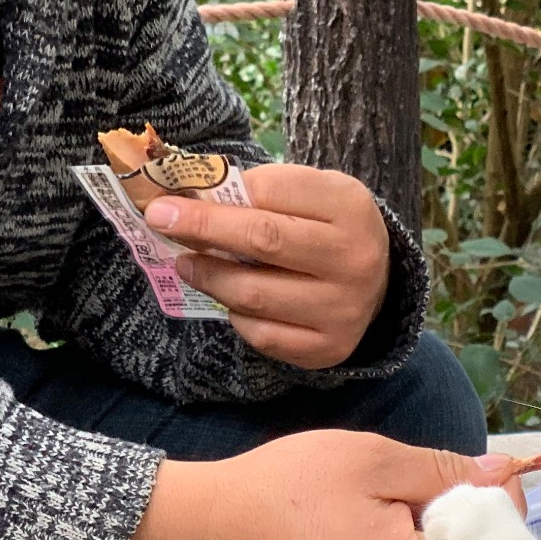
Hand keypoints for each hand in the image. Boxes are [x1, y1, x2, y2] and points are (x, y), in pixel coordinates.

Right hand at [113, 432, 525, 539]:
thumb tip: (504, 477)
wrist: (217, 525)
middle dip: (467, 530)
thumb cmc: (290, 484)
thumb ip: (445, 473)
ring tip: (401, 507)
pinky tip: (383, 531)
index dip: (496, 514)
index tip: (485, 477)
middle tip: (437, 485)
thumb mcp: (375, 460)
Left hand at [145, 165, 391, 370]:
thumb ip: (260, 191)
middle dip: (202, 229)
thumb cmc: (328, 228)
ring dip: (209, 277)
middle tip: (161, 223)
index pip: (270, 192)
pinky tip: (233, 301)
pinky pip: (262, 335)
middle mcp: (354, 260)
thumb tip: (191, 198)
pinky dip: (237, 316)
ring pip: (254, 295)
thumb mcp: (309, 193)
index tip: (168, 199)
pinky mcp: (328, 348)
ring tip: (188, 265)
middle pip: (262, 241)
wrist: (378, 284)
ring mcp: (343, 309)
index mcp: (349, 207)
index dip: (214, 196)